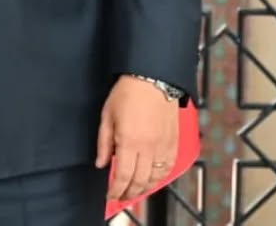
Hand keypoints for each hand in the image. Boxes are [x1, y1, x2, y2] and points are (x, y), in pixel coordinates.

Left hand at [95, 75, 179, 202]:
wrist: (153, 78)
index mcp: (129, 141)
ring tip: (135, 191)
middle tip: (122, 197)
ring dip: (145, 188)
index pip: (123, 176)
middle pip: (140, 181)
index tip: (111, 195)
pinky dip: (160, 177)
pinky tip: (153, 178)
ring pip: (156, 178)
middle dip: (129, 193)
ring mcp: (164, 146)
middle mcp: (149, 147)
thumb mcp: (107, 115)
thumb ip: (104, 142)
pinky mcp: (174, 142)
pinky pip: (169, 167)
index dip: (116, 190)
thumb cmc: (129, 92)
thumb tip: (101, 162)